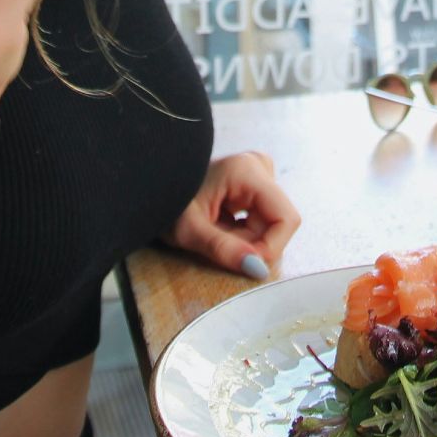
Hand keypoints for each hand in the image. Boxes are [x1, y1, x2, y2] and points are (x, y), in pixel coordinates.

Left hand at [164, 152, 301, 279]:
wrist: (149, 186)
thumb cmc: (164, 201)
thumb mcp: (189, 231)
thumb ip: (223, 249)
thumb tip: (258, 269)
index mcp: (248, 171)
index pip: (286, 219)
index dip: (271, 247)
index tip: (244, 262)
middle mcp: (259, 167)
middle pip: (276, 223)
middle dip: (251, 243)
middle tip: (216, 242)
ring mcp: (257, 174)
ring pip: (269, 224)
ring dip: (245, 240)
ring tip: (214, 233)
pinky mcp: (253, 184)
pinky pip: (260, 219)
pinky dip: (242, 232)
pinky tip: (219, 226)